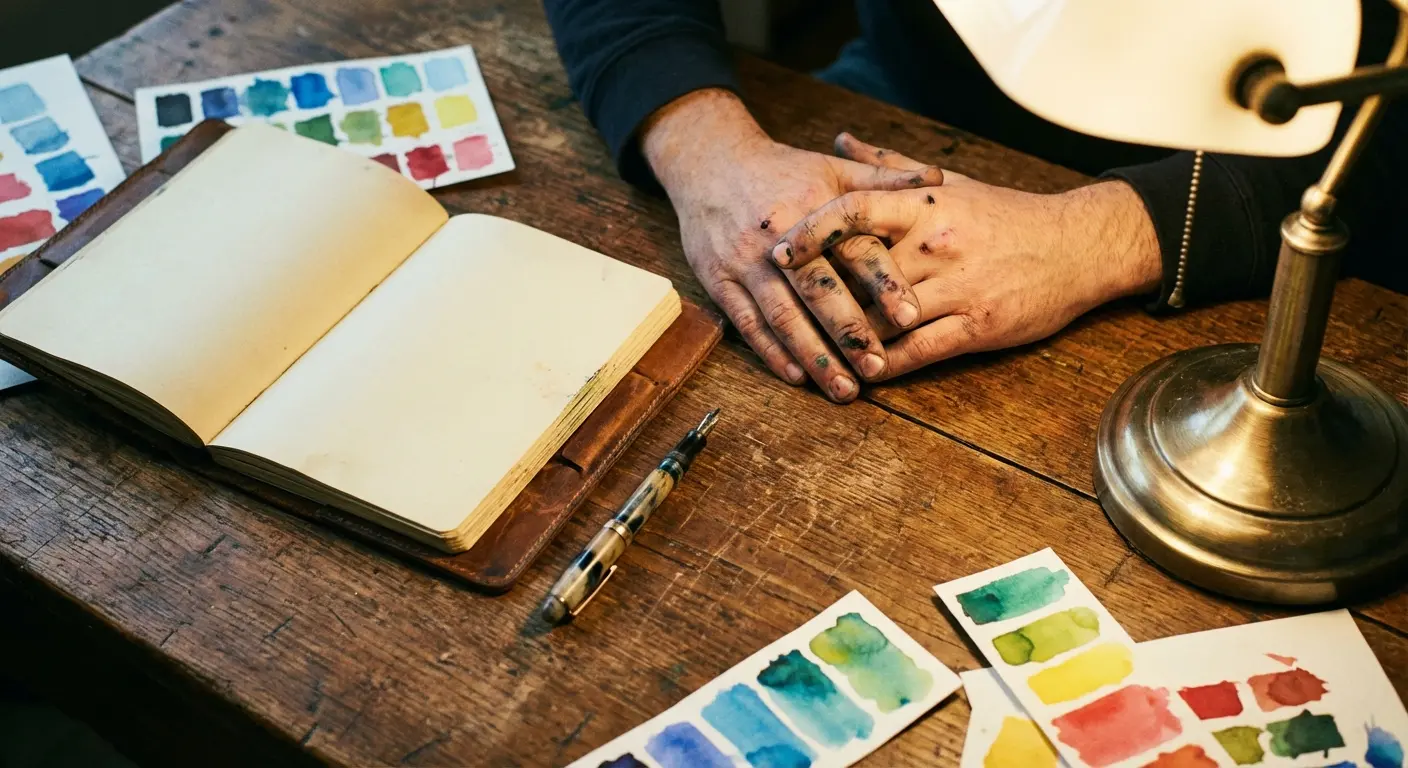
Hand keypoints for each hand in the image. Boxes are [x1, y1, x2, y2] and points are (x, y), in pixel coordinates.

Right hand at [641, 91, 943, 400]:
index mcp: (813, 208)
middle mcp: (779, 238)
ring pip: (782, 315)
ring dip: (813, 355)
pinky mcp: (719, 281)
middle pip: (817, 290)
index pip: (853, 249)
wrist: (710, 160)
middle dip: (849, 333)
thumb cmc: (782, 169)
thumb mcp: (834, 166)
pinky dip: (771, 352)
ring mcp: (745, 262)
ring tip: (843, 388)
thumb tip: (939, 181)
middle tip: (878, 368)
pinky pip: (746, 322)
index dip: (883, 283)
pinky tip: (795, 376)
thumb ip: (885, 178)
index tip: (911, 317)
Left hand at [770, 134, 1162, 378]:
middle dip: (819, 293)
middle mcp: (937, 244)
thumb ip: (890, 168)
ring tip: (811, 351)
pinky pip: (919, 351)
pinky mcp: (978, 327)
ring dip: (846, 337)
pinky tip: (862, 372)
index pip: (856, 211)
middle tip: (778, 309)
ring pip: (884, 317)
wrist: (1079, 247)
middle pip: (860, 272)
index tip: (778, 251)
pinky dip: (886, 364)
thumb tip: (841, 141)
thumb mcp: (951, 184)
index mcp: (927, 205)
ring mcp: (957, 287)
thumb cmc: (1007, 215)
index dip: (812, 232)